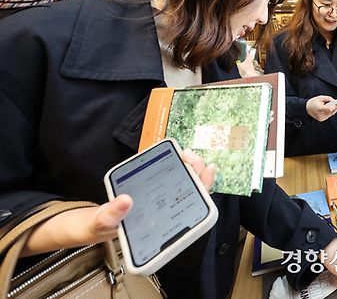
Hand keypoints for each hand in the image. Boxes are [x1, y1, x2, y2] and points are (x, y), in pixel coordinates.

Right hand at [22, 148, 214, 257]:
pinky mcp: (149, 192)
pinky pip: (165, 179)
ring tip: (185, 154)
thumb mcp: (98, 224)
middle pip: (190, 195)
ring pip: (181, 186)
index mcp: (158, 228)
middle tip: (190, 157)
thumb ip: (109, 216)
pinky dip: (171, 167)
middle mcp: (162, 214)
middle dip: (196, 175)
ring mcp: (157, 202)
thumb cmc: (97, 228)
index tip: (205, 174)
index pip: (190, 211)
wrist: (85, 224)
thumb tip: (125, 201)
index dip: (202, 193)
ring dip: (187, 169)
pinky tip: (172, 156)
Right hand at [307, 95, 336, 121]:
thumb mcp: (320, 97)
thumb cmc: (312, 103)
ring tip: (328, 106)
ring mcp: (321, 118)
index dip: (335, 107)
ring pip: (331, 114)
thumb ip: (328, 98)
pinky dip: (330, 113)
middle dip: (335, 108)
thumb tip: (334, 101)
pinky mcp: (321, 120)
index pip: (330, 109)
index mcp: (319, 108)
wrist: (306, 108)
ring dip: (332, 110)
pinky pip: (329, 116)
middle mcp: (320, 114)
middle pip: (331, 112)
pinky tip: (327, 110)